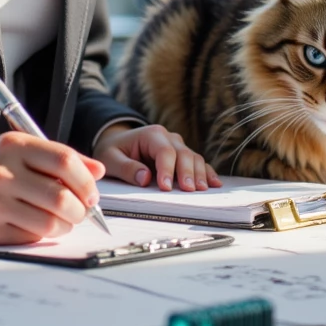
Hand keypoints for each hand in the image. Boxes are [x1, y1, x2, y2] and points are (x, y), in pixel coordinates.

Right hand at [0, 133, 106, 244]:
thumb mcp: (14, 150)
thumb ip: (56, 157)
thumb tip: (97, 171)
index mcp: (12, 145)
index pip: (64, 161)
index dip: (86, 180)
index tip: (91, 192)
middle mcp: (2, 171)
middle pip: (61, 196)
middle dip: (80, 208)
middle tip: (81, 210)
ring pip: (51, 222)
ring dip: (65, 225)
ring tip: (62, 220)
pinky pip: (32, 237)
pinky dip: (43, 234)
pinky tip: (37, 225)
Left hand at [93, 123, 219, 191]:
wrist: (117, 143)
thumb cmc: (113, 151)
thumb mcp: (110, 158)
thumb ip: (127, 168)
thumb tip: (146, 178)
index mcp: (150, 134)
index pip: (164, 151)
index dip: (167, 169)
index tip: (165, 187)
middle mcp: (167, 137)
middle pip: (183, 153)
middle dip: (187, 172)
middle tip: (189, 190)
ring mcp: (177, 145)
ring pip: (194, 157)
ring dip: (199, 174)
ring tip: (202, 190)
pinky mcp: (182, 155)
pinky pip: (198, 163)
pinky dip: (206, 172)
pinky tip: (214, 183)